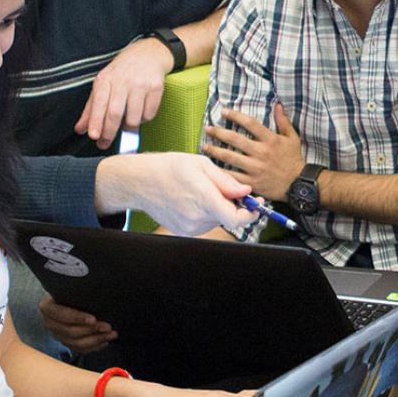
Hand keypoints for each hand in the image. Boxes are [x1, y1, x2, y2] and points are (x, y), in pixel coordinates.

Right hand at [40, 294, 117, 354]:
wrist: (67, 298)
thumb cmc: (71, 290)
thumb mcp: (71, 287)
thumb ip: (78, 290)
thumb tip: (95, 290)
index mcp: (47, 307)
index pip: (62, 314)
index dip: (78, 318)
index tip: (94, 319)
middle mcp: (49, 323)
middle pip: (70, 331)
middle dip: (92, 330)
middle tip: (108, 327)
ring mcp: (57, 335)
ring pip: (76, 343)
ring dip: (96, 339)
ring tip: (112, 334)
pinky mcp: (66, 343)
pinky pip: (80, 349)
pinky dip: (94, 347)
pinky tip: (105, 342)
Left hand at [75, 37, 173, 148]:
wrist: (148, 54)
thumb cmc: (122, 72)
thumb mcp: (103, 85)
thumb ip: (91, 109)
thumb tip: (80, 129)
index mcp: (106, 79)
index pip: (99, 103)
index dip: (96, 121)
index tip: (94, 136)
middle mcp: (123, 80)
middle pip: (115, 113)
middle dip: (109, 132)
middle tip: (104, 143)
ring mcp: (141, 84)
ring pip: (133, 117)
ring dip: (128, 127)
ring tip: (125, 123)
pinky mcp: (156, 88)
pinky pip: (149, 114)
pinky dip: (143, 119)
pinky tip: (140, 112)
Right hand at [97, 153, 256, 234]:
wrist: (140, 181)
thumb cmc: (169, 168)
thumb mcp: (201, 165)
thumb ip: (226, 181)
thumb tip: (246, 192)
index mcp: (203, 199)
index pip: (236, 219)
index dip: (251, 214)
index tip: (257, 205)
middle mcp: (197, 217)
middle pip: (229, 218)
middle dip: (234, 205)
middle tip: (228, 189)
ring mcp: (189, 227)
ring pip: (218, 220)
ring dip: (219, 208)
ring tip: (203, 190)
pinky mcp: (184, 231)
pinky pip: (205, 224)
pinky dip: (207, 213)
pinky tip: (194, 199)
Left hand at [202, 104, 303, 201]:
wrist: (299, 184)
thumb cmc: (294, 159)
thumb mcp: (292, 138)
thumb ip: (283, 121)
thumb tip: (278, 105)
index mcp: (270, 140)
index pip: (250, 123)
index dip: (236, 116)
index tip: (224, 111)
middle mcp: (261, 152)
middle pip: (235, 139)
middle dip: (219, 132)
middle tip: (208, 128)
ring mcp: (256, 168)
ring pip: (230, 157)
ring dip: (215, 151)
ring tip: (204, 147)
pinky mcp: (252, 182)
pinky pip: (233, 176)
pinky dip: (221, 171)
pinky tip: (211, 167)